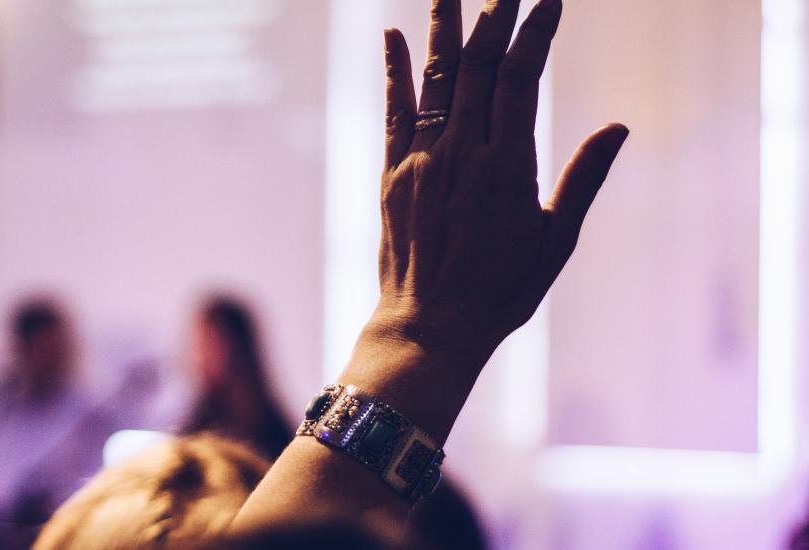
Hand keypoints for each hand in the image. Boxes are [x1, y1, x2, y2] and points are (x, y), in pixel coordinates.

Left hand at [371, 0, 628, 358]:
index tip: (548, 2)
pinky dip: (394, 72)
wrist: (430, 327)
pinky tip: (392, 36)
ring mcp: (422, 160)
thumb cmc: (500, 292)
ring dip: (444, 30)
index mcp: (507, 165)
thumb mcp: (555, 241)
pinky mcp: (394, 174)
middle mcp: (462, 153)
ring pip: (435, 80)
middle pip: (479, 67)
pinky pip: (394, 112)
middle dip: (494, 20)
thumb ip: (583, 180)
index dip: (535, 33)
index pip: (522, 78)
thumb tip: (619, 128)